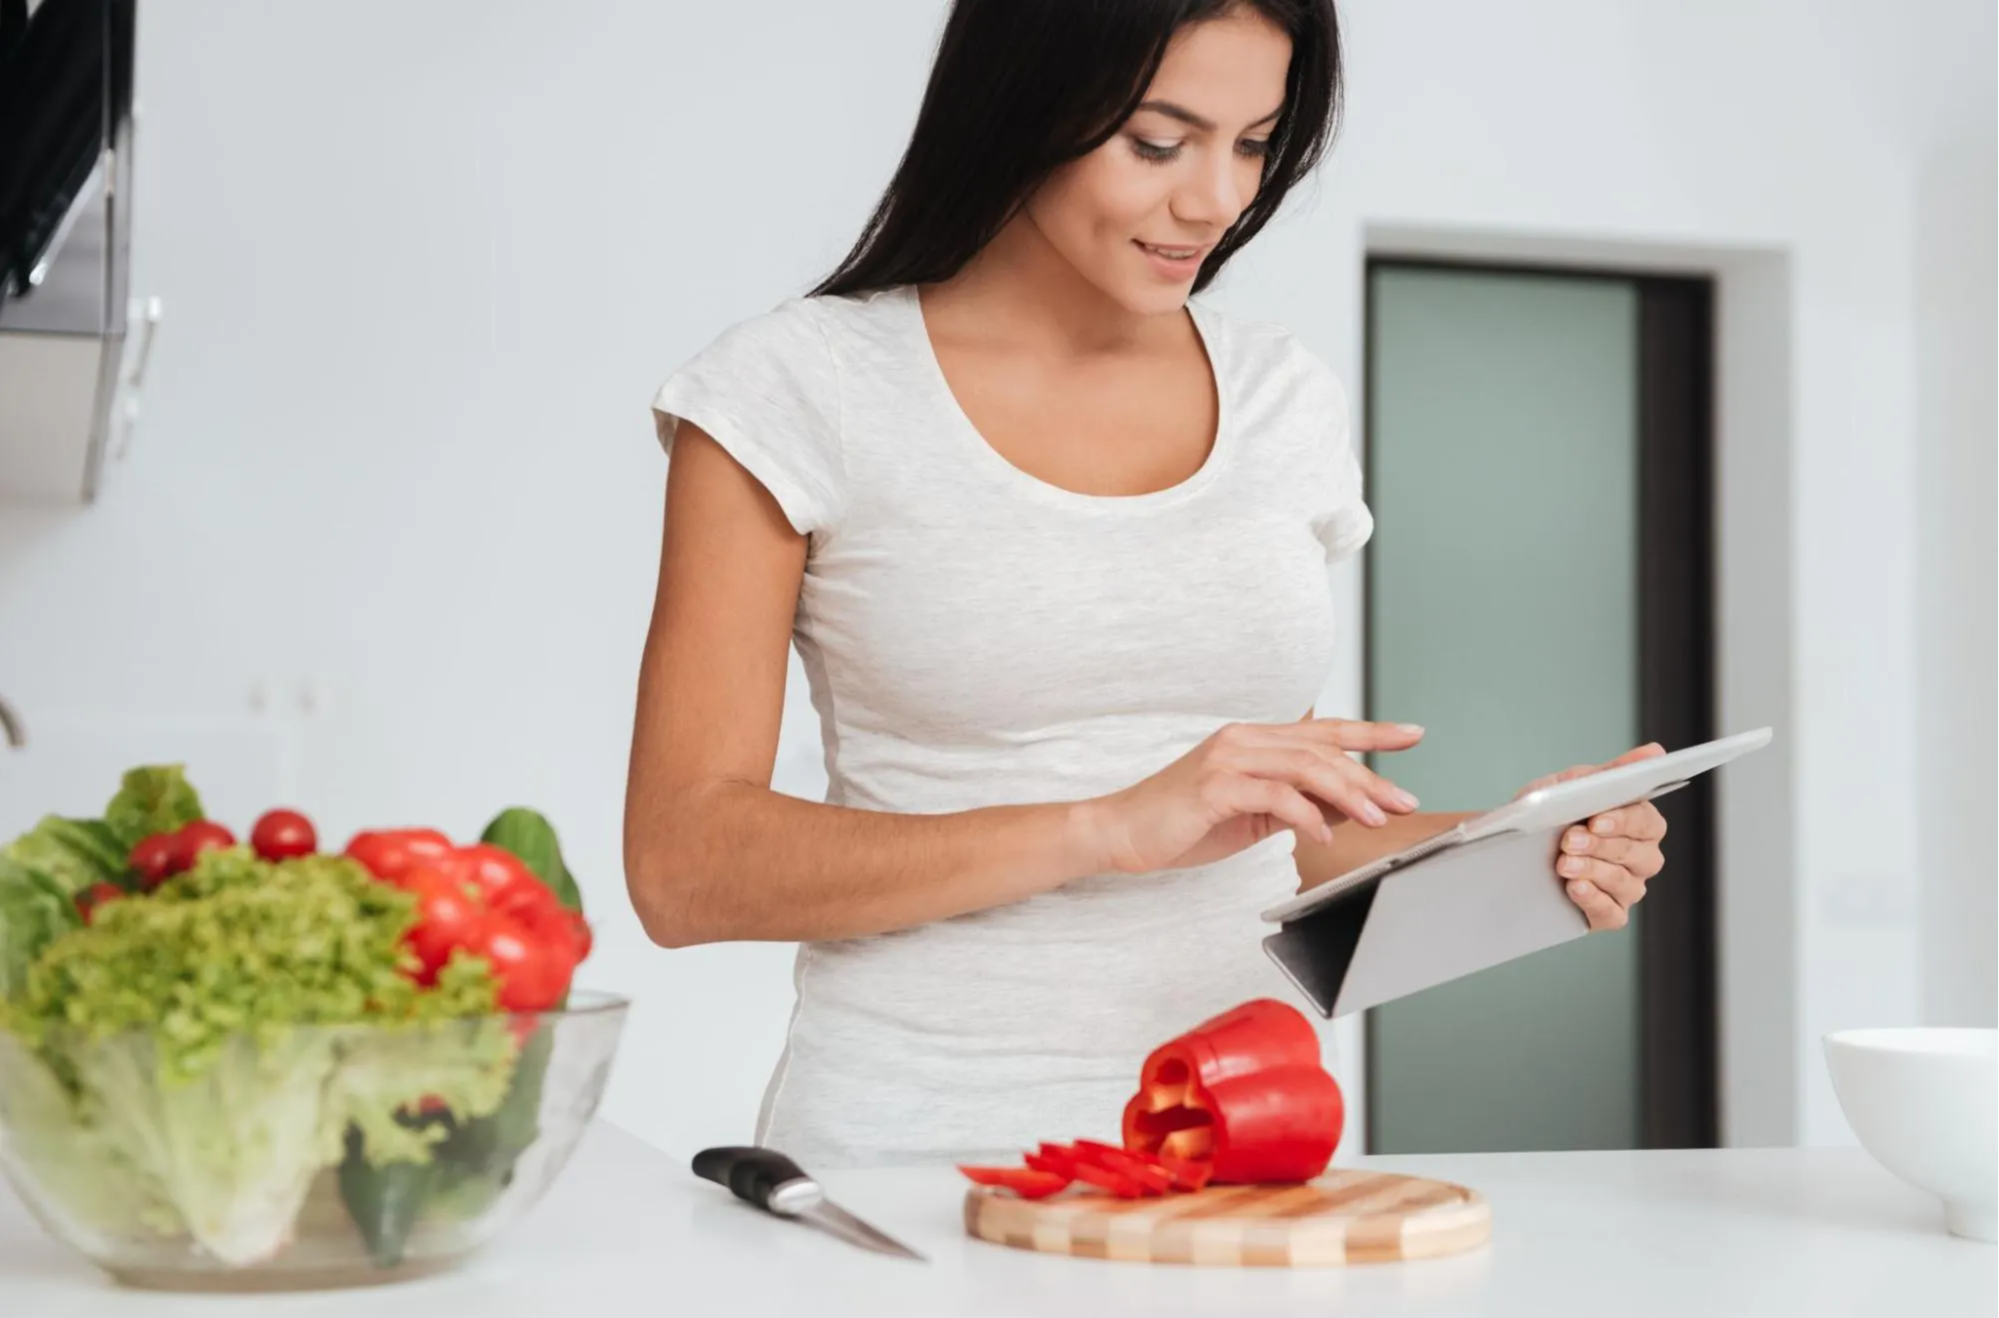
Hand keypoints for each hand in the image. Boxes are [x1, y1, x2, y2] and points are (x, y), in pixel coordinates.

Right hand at [1081, 719, 1425, 873]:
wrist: (1120, 831)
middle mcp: (1243, 739)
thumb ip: (1294, 804)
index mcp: (1253, 741)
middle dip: (1371, 774)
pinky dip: (1305, 814)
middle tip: (1404, 799)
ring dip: (1347, 794)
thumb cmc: (1182, 823)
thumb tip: (1345, 808)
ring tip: (1375, 818)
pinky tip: (1323, 834)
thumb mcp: (1250, 815)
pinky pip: (1274, 795)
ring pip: (1305, 767)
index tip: (1412, 735)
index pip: (1323, 731)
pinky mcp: (1215, 786)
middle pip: (1322, 749)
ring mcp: (1228, 759)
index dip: (1371, 732)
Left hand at [1519, 744, 1669, 930]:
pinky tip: (1574, 888)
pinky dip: (1594, 900)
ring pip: (1627, 884)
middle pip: (1641, 856)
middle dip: (1603, 846)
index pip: (1648, 823)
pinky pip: (1612, 913)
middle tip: (1570, 840)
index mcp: (1638, 824)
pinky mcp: (1607, 914)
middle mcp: (1640, 858)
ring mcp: (1626, 888)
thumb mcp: (1571, 786)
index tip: (1596, 819)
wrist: (1509, 846)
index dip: (1625, 822)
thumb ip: (1612, 772)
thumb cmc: (1551, 812)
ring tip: (1563, 863)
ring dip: (1594, 871)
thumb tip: (1654, 752)